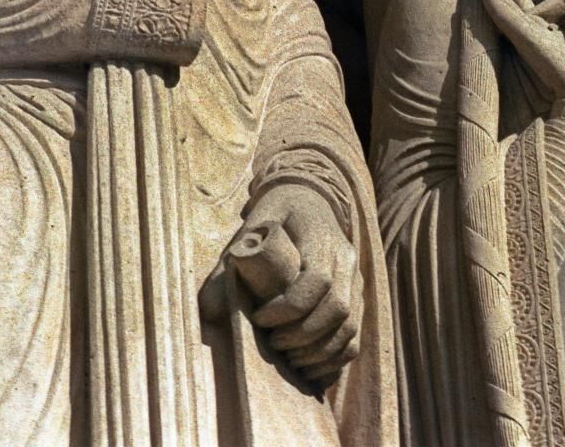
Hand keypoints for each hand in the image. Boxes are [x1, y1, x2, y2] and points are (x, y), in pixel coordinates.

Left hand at [210, 185, 362, 385]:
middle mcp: (345, 259)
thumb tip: (208, 310)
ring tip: (289, 358)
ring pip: (350, 325)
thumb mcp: (250, 230)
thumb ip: (228, 267)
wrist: (308, 198)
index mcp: (320, 238)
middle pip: (338, 308)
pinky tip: (309, 366)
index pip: (318, 281)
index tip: (261, 319)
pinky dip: (335, 356)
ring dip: (319, 350)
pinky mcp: (355, 296)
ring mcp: (355, 279)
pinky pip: (355, 335)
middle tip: (273, 344)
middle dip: (303, 335)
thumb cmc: (274, 216)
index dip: (289, 308)